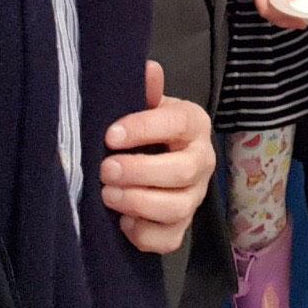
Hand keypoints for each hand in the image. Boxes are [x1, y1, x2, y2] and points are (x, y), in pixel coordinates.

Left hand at [102, 60, 215, 254]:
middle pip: (182, 172)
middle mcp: (202, 161)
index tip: (110, 135)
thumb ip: (147, 91)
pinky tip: (122, 222)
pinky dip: (143, 234)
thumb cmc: (149, 132)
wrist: (158, 161)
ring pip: (177, 207)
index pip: (177, 124)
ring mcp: (194, 197)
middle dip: (140, 172)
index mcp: (194, 125)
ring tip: (107, 194)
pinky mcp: (181, 227)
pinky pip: (169, 239)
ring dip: (138, 202)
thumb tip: (149, 68)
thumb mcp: (148, 106)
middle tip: (105, 169)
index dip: (144, 129)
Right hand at [247, 0, 307, 29]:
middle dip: (287, 22)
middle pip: (272, 16)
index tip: (296, 20)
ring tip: (300, 21)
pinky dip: (285, 12)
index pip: (268, 11)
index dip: (282, 18)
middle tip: (302, 24)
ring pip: (274, 13)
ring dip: (287, 19)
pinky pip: (277, 7)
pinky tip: (294, 12)